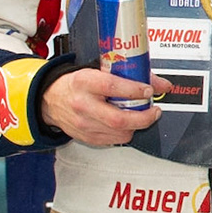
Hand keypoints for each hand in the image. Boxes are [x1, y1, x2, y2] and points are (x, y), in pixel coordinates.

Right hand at [41, 66, 168, 145]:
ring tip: (141, 116)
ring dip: (137, 126)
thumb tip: (161, 85)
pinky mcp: (86, 137)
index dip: (135, 90)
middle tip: (154, 112)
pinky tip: (126, 123)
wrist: (50, 99)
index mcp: (85, 82)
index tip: (148, 90)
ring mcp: (83, 124)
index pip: (113, 87)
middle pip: (118, 118)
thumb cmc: (77, 84)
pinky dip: (125, 133)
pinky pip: (114, 140)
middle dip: (144, 117)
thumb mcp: (100, 71)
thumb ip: (131, 76)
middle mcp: (82, 104)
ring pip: (119, 132)